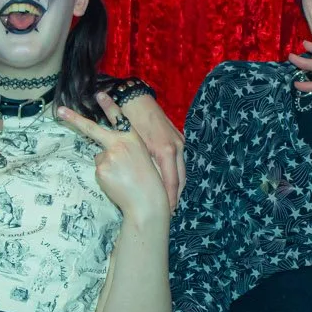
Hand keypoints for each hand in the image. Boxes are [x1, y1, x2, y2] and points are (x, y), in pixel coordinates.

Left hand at [55, 94, 171, 224]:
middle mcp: (120, 143)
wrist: (148, 201)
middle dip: (74, 119)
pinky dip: (106, 177)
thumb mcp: (142, 158)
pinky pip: (99, 171)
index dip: (109, 106)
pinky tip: (118, 183)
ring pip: (100, 158)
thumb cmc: (148, 182)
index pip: (119, 118)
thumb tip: (104, 153)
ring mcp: (109, 156)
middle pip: (92, 129)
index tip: (99, 94)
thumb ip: (124, 150)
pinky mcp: (101, 169)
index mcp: (133, 139)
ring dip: (108, 167)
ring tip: (123, 178)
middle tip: (59, 111)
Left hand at [117, 92, 185, 206]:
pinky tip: (168, 183)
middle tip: (168, 212)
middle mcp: (176, 147)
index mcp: (166, 151)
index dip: (170, 199)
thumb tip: (145, 189)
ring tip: (169, 202)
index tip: (166, 212)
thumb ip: (142, 167)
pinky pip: (178, 162)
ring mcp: (179, 142)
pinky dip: (173, 174)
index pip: (172, 182)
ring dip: (176, 187)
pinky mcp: (178, 139)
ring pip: (181, 171)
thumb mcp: (134, 147)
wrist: (135, 100)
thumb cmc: (131, 122)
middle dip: (175, 197)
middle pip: (180, 179)